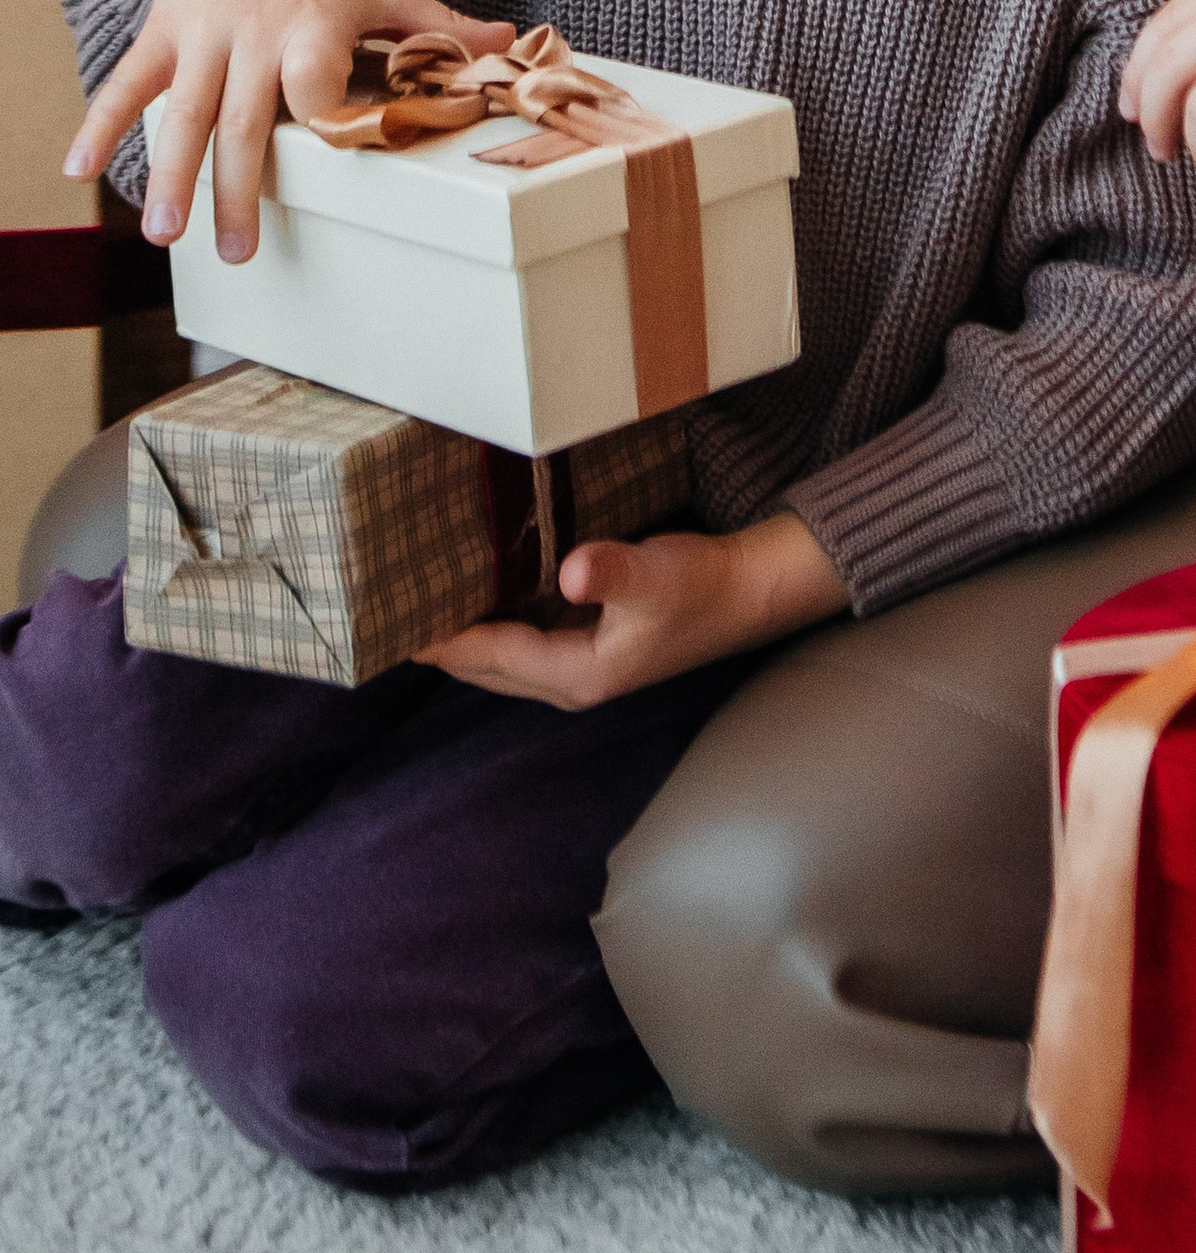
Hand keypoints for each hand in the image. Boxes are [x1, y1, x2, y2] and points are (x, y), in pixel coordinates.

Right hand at [63, 0, 514, 264]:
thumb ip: (438, 26)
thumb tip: (512, 44)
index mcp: (313, 24)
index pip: (315, 76)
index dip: (320, 111)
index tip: (325, 152)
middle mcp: (254, 34)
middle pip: (244, 118)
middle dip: (238, 186)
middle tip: (235, 250)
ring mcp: (203, 35)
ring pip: (185, 111)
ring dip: (172, 173)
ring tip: (165, 235)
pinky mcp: (164, 33)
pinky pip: (127, 81)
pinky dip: (102, 122)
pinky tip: (76, 168)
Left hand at [418, 513, 845, 707]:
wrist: (749, 592)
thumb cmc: (701, 585)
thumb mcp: (656, 574)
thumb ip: (611, 572)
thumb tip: (573, 571)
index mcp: (576, 675)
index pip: (488, 657)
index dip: (439, 640)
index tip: (389, 623)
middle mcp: (569, 681)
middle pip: (485, 668)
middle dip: (441, 644)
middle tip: (391, 608)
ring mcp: (581, 666)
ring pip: (502, 656)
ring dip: (465, 634)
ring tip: (422, 598)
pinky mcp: (592, 644)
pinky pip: (523, 639)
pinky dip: (495, 621)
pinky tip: (481, 588)